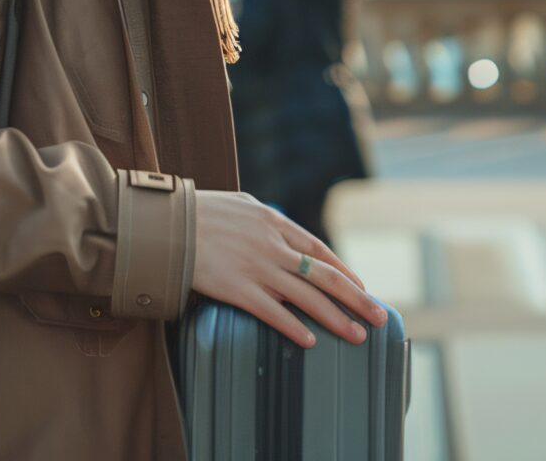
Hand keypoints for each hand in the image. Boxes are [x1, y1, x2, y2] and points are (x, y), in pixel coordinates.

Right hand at [191, 190, 388, 348]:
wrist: (166, 223)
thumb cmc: (198, 212)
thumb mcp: (240, 205)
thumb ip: (264, 219)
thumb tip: (280, 228)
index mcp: (274, 223)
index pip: (320, 251)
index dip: (344, 272)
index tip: (362, 289)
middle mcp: (272, 246)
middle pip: (325, 276)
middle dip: (356, 299)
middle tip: (379, 317)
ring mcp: (257, 268)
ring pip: (307, 298)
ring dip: (336, 318)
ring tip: (358, 336)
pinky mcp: (237, 289)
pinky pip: (272, 312)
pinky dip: (293, 327)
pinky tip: (310, 341)